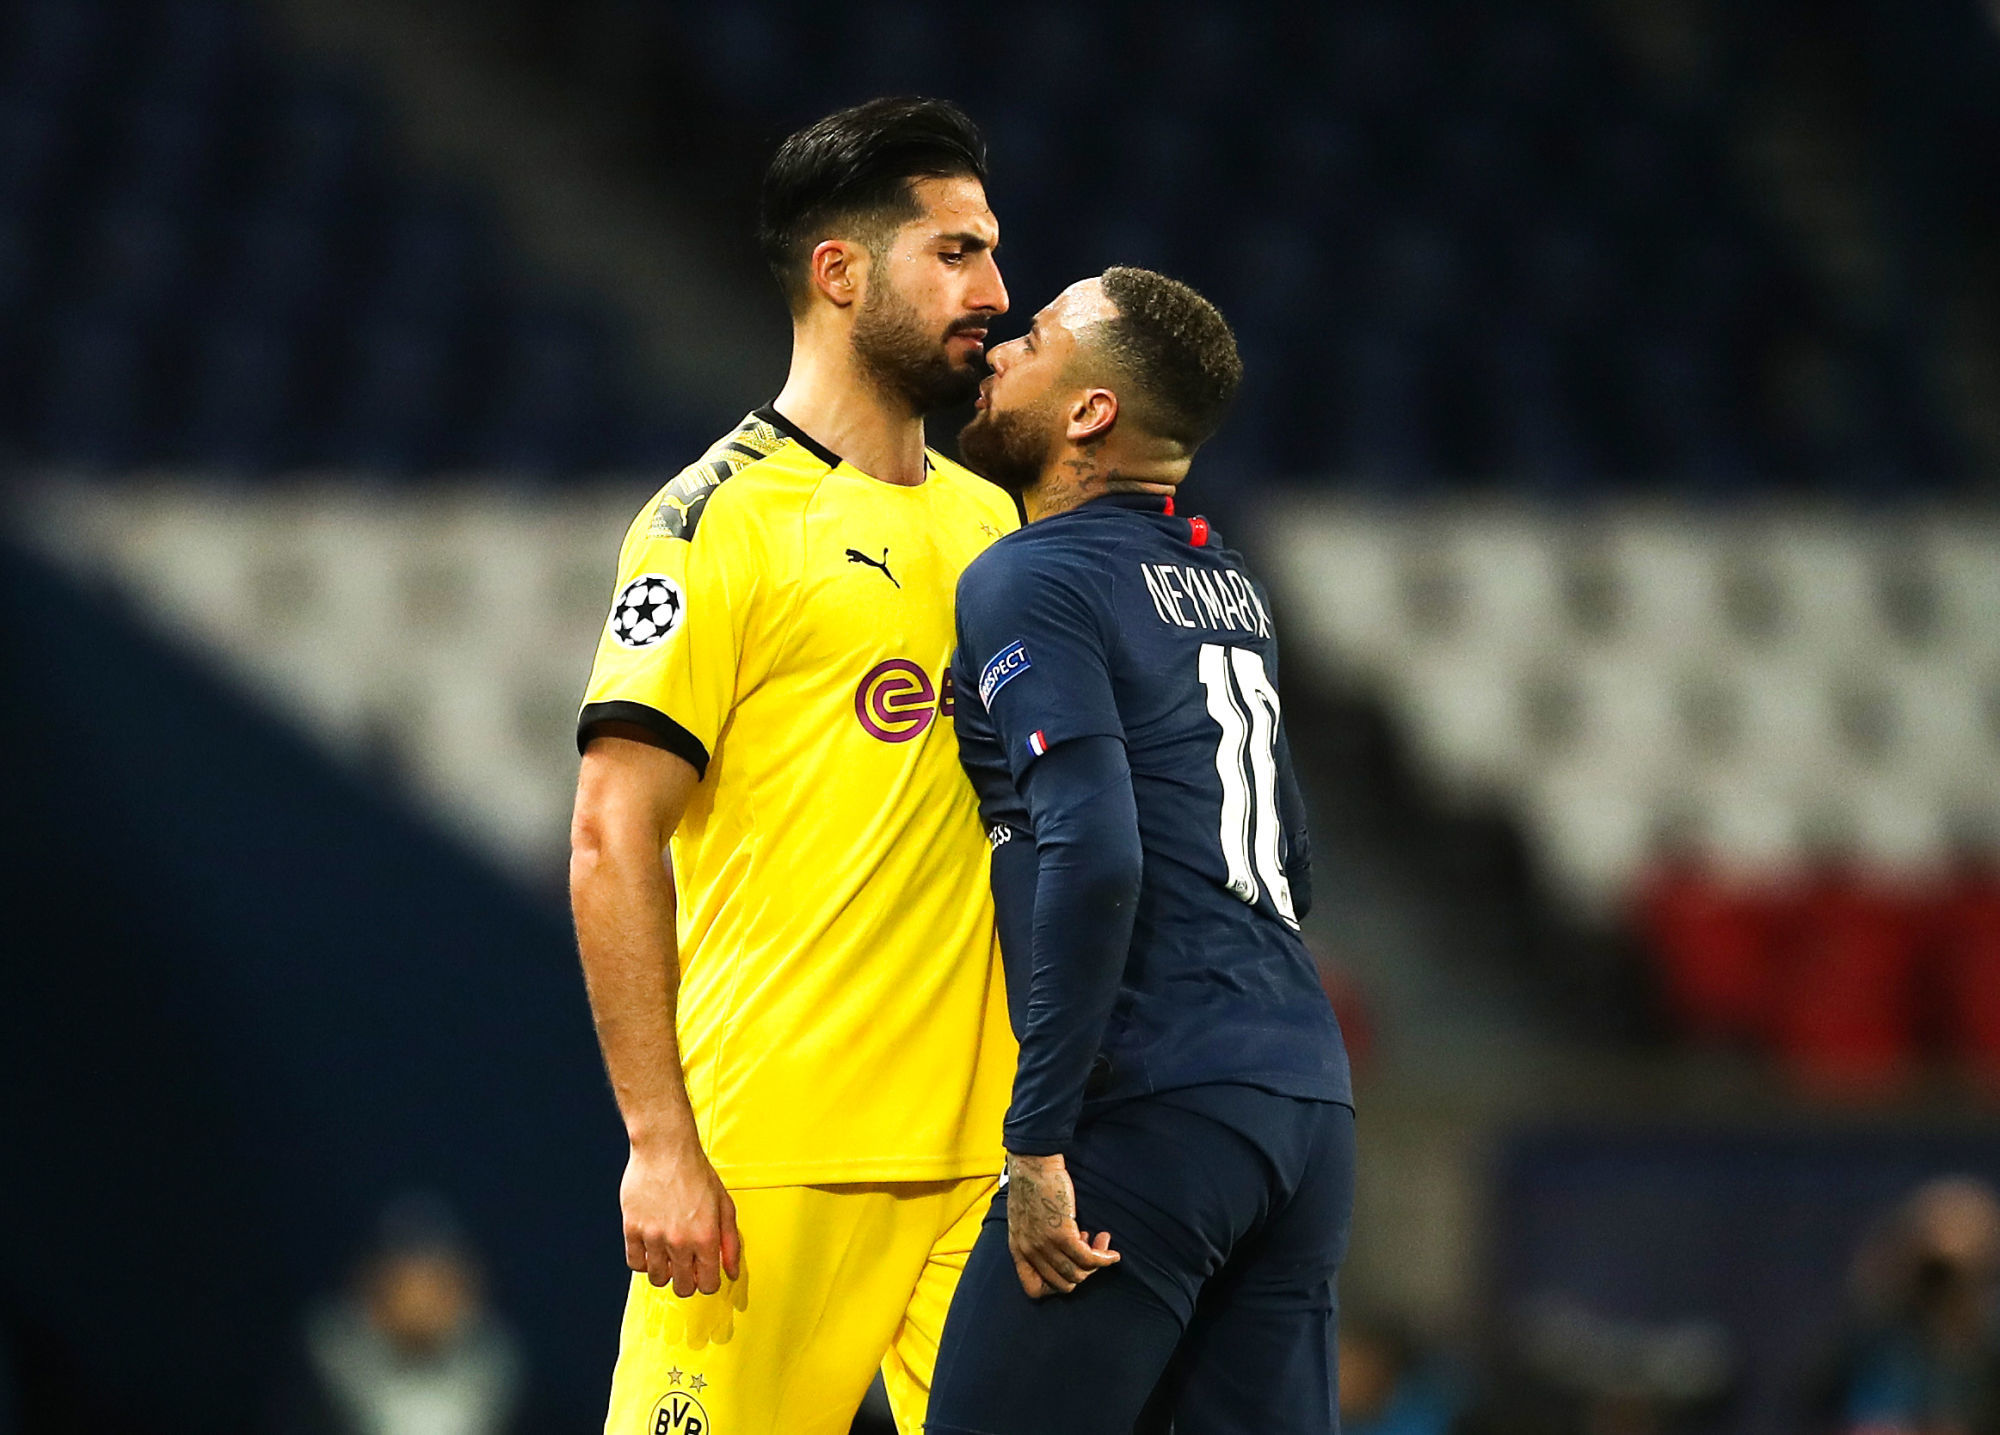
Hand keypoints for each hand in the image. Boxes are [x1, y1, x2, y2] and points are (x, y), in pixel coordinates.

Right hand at [621, 1132, 741, 1297]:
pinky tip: (652, 1246)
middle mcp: (679, 1242)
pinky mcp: (632, 1229)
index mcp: (706, 1237)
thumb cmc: (697, 1173)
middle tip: (687, 1264)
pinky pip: (635, 1264)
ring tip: (669, 1252)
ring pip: (658, 1279)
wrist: (665, 1149)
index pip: (708, 1285)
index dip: (708, 1281)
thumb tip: (731, 1273)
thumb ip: (730, 1242)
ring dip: (665, 1271)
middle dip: (688, 1281)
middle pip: (683, 1288)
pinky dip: (644, 1260)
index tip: (704, 1271)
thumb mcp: (724, 1205)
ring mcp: (653, 1237)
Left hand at [1005, 1151, 1119, 1297]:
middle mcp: (1030, 1251)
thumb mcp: (1025, 1219)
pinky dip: (1103, 1258)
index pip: (1034, 1289)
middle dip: (1083, 1273)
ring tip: (1103, 1245)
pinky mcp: (1061, 1233)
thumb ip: (1036, 1239)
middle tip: (1092, 1252)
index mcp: (1018, 1250)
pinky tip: (1111, 1252)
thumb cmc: (1032, 1185)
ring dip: (1096, 1263)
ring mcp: (1044, 1244)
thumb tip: (1062, 1252)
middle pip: (1063, 1283)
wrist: (1033, 1163)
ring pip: (1077, 1273)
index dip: (1056, 1285)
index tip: (1069, 1268)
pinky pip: (1087, 1258)